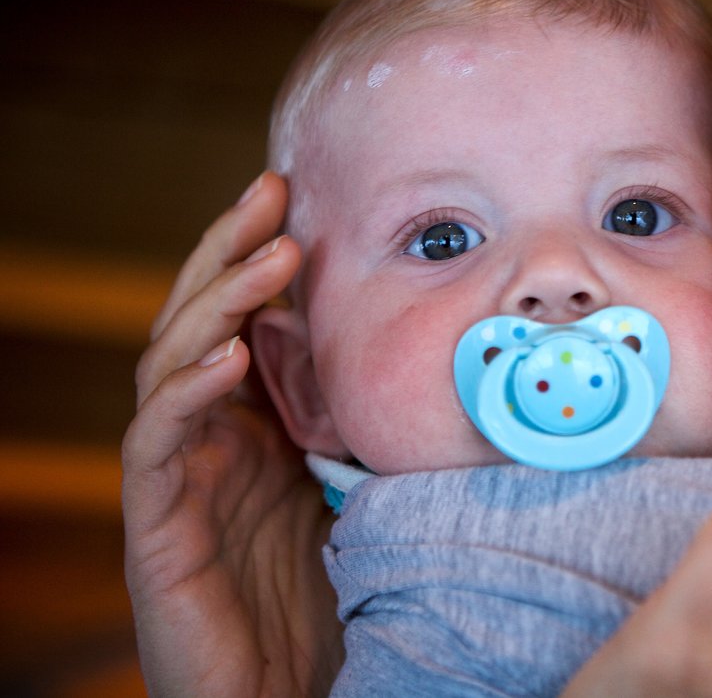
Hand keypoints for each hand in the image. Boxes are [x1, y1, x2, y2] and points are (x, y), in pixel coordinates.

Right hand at [123, 173, 341, 697]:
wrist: (285, 697)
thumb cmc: (330, 598)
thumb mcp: (359, 492)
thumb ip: (361, 428)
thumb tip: (426, 357)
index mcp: (254, 425)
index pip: (242, 321)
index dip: (257, 259)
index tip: (294, 198)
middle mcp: (209, 438)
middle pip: (200, 323)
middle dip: (231, 255)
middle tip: (269, 193)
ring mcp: (177, 476)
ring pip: (171, 366)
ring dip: (217, 306)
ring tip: (269, 258)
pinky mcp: (156, 526)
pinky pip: (157, 444)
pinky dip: (187, 394)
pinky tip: (226, 357)